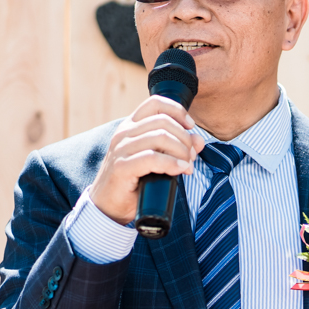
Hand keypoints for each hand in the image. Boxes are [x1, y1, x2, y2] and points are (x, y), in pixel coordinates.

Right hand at [90, 96, 205, 224]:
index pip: (155, 103)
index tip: (190, 126)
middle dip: (184, 138)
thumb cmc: (134, 182)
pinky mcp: (121, 167)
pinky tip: (180, 169)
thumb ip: (176, 147)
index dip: (177, 111)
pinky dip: (172, 163)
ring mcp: (121, 149)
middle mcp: (124, 133)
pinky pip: (152, 158)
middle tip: (192, 155)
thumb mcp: (157, 160)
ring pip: (160, 137)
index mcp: (131, 126)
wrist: (109, 206)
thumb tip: (199, 141)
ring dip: (181, 151)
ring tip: (188, 165)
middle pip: (163, 121)